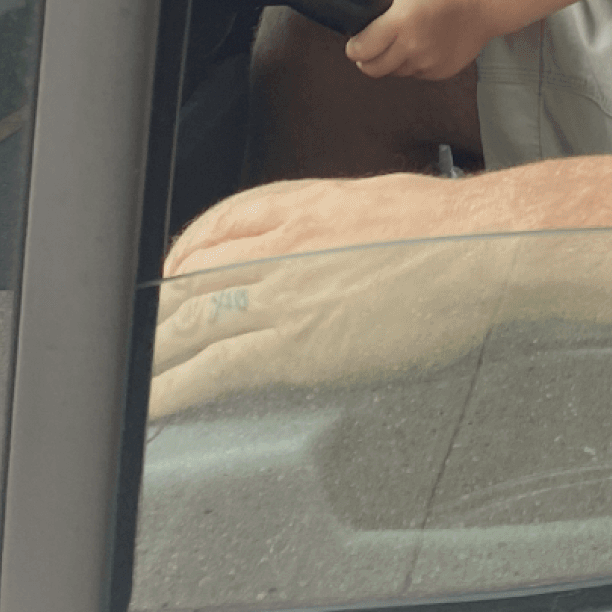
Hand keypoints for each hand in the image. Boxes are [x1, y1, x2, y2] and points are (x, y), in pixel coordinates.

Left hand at [151, 181, 611, 417]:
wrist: (486, 248)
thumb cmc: (456, 233)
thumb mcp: (381, 207)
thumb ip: (338, 228)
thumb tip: (331, 254)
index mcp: (302, 202)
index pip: (213, 225)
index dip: (180, 258)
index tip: (168, 282)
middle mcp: (279, 240)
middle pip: (190, 274)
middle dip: (155, 313)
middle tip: (131, 344)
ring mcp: (281, 290)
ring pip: (188, 321)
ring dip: (150, 357)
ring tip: (125, 385)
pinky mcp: (291, 341)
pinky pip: (211, 367)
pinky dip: (173, 390)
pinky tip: (157, 410)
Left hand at [346, 0, 489, 79]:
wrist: (480, 1)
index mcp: (399, 21)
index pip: (360, 50)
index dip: (354, 46)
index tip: (356, 41)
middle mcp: (412, 46)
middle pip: (372, 69)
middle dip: (367, 58)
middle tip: (373, 45)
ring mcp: (427, 61)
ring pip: (394, 72)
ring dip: (392, 60)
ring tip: (402, 40)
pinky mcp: (439, 71)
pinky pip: (415, 73)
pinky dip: (413, 63)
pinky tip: (421, 44)